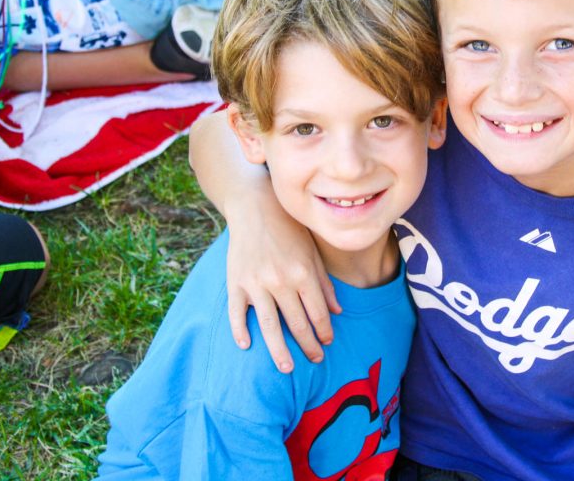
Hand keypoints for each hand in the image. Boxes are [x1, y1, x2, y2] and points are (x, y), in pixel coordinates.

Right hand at [224, 185, 341, 372]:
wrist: (255, 206)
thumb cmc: (289, 229)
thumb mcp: (312, 252)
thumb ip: (324, 282)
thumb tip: (337, 312)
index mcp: (302, 273)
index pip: (318, 312)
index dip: (324, 331)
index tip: (327, 343)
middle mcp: (280, 281)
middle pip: (296, 323)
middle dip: (308, 345)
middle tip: (316, 359)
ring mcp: (256, 283)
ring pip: (269, 326)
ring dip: (279, 350)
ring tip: (288, 368)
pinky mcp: (236, 282)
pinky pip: (237, 312)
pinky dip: (240, 330)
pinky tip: (247, 346)